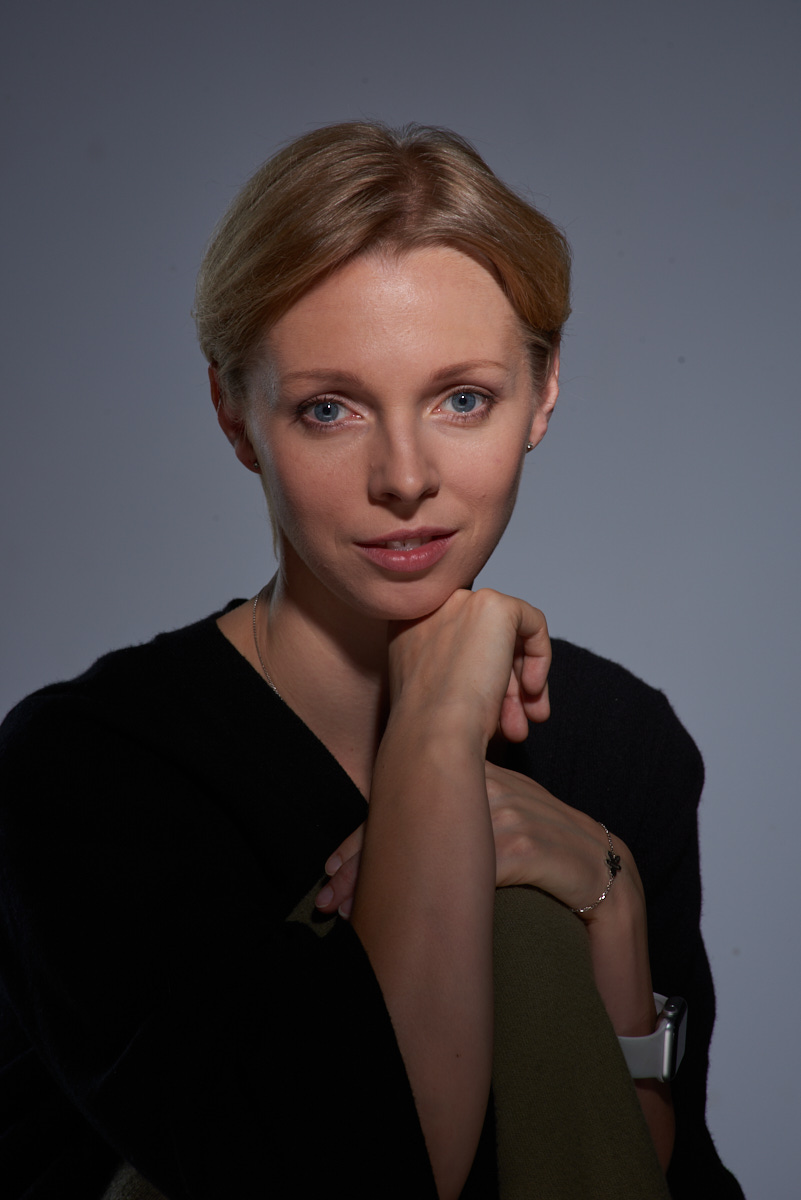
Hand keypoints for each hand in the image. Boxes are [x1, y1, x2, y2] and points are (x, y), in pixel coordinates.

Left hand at [316, 766, 636, 920]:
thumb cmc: (548, 867)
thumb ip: (460, 822)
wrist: (610, 886)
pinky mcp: (529, 846)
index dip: (364, 837)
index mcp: (481, 778)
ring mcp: (511, 814)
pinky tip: (404, 920)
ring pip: (428, 844)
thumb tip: (394, 845)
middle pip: (409, 815)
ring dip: (382, 881)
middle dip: (363, 858)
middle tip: (327, 897)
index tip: (328, 870)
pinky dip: (432, 896)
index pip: (406, 798)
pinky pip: (468, 871)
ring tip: (346, 912)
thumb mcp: (499, 835)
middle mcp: (493, 787)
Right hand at [388, 588, 550, 745]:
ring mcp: (462, 602)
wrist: (434, 731)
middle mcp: (432, 606)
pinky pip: (532, 623)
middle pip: (483, 638)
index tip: (488, 706)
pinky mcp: (495, 604)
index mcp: (408, 624)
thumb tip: (488, 673)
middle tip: (514, 721)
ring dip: (520, 684)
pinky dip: (540, 658)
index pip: (457, 640)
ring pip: (508, 637)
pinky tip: (531, 691)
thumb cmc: (430, 724)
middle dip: (504, 684)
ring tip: (522, 725)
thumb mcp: (432, 689)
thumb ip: (451, 669)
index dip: (477, 674)